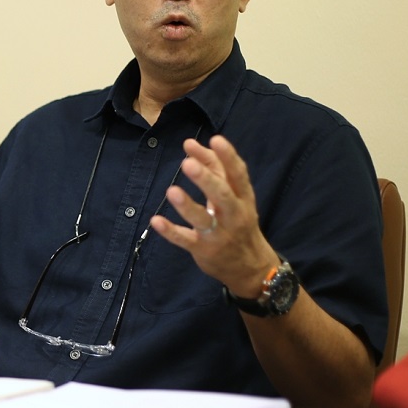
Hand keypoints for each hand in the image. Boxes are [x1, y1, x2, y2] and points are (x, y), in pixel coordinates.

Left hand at [149, 134, 279, 295]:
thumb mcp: (235, 197)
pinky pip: (185, 240)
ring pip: (203, 219)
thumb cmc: (238, 222)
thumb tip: (194, 146)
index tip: (216, 139)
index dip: (229, 157)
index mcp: (243, 199)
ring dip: (187, 205)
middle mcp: (234, 216)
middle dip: (206, 179)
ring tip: (172, 190)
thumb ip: (216, 169)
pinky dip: (171, 231)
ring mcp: (218, 235)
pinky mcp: (203, 250)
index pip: (239, 176)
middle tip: (188, 163)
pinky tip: (156, 220)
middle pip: (222, 196)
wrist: (251, 268)